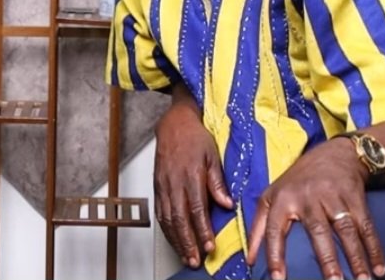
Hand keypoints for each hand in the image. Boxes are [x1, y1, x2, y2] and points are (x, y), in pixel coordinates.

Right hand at [155, 98, 233, 268]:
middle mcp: (174, 182)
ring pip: (167, 219)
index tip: (209, 245)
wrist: (174, 123)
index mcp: (190, 174)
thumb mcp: (213, 155)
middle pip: (179, 218)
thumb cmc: (195, 137)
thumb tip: (227, 204)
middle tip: (196, 260)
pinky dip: (166, 230)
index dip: (202, 229)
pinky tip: (174, 240)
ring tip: (186, 256)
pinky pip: (160, 212)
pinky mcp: (157, 186)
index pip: (196, 208)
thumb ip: (218, 182)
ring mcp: (163, 185)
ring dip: (177, 240)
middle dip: (188, 242)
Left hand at [247, 137, 384, 279]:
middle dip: (327, 259)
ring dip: (356, 257)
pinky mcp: (355, 197)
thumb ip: (258, 227)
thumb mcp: (271, 195)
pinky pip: (366, 226)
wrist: (334, 154)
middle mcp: (308, 196)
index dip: (275, 255)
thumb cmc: (297, 182)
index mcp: (283, 198)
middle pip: (318, 231)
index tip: (277, 279)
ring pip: (346, 230)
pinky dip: (374, 248)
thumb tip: (249, 260)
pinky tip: (379, 268)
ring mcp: (334, 196)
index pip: (275, 229)